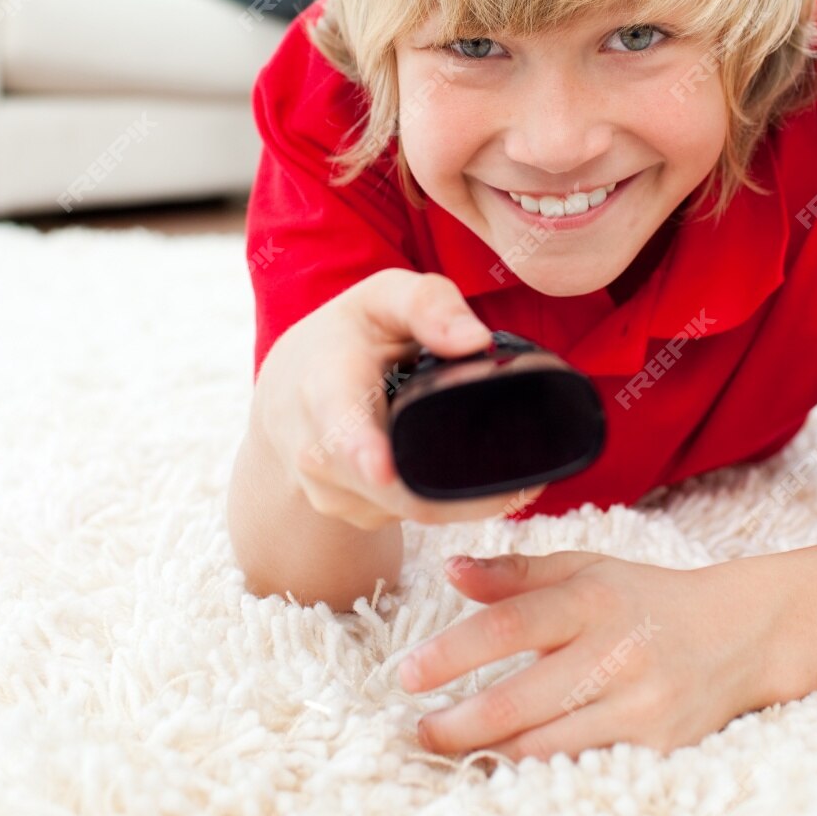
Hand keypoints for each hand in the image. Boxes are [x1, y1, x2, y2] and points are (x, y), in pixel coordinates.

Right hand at [250, 268, 549, 530]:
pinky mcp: (358, 515)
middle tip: (527, 479)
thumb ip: (427, 305)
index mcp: (324, 387)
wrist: (289, 394)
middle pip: (393, 490)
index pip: (338, 425)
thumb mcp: (380, 300)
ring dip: (463, 493)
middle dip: (458, 490)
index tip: (381, 470)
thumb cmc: (348, 337)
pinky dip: (448, 495)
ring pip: (414, 508)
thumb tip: (476, 340)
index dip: (360, 451)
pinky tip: (469, 468)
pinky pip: (414, 514)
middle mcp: (319, 452)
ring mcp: (336, 493)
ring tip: (507, 463)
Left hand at [395, 551, 783, 760]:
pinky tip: (506, 770)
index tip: (407, 675)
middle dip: (456, 723)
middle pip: (517, 701)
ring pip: (544, 748)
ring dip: (486, 755)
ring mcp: (640, 706)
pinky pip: (581, 771)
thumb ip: (517, 573)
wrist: (740, 635)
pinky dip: (536, 775)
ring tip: (452, 750)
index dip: (451, 654)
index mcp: (593, 599)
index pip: (509, 626)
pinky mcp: (658, 749)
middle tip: (420, 730)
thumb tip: (450, 571)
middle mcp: (617, 652)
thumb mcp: (586, 570)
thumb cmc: (644, 599)